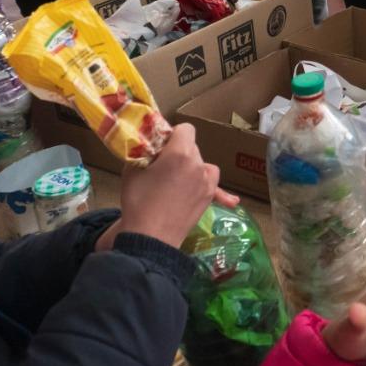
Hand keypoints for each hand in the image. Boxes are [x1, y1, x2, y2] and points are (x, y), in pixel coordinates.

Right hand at [102, 124, 238, 249]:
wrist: (150, 237)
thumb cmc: (138, 201)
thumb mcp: (132, 170)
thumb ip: (144, 153)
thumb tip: (150, 149)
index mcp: (180, 152)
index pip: (185, 129)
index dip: (172, 135)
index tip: (161, 147)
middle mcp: (199, 164)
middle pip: (192, 148)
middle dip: (178, 153)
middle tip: (161, 168)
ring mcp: (208, 181)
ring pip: (203, 165)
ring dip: (193, 167)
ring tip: (177, 181)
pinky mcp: (210, 197)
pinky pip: (216, 188)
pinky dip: (222, 194)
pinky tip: (233, 201)